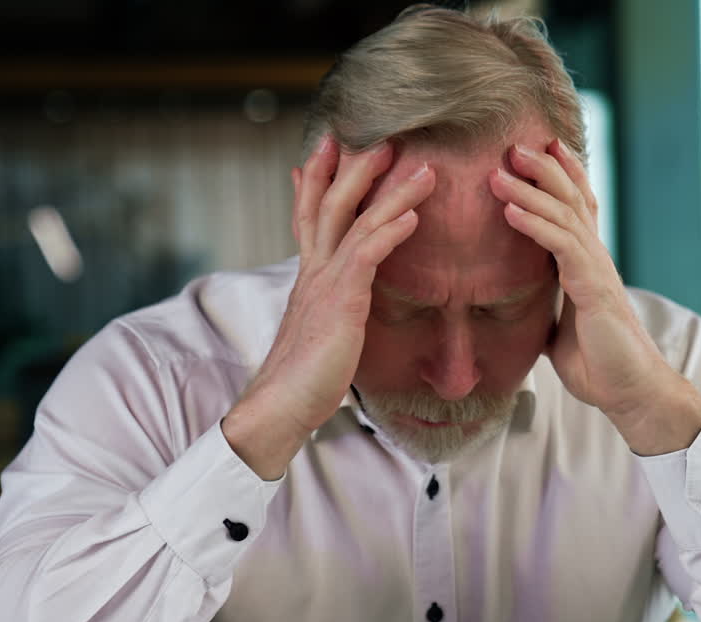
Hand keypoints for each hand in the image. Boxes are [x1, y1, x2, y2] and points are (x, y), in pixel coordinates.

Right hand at [223, 137, 435, 477]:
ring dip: (390, 191)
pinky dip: (390, 231)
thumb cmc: (303, 378)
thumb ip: (329, 307)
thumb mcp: (318, 331)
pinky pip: (366, 255)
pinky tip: (411, 216)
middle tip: (380, 135)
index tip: (331, 146)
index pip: (310, 215)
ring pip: (354, 221)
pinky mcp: (340, 303)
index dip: (319, 178)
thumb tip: (337, 300)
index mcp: (308, 277)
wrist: (280, 407)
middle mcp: (313, 272)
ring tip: (421, 168)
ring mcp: (324, 284)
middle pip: (330, 203)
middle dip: (354, 167)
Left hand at [488, 140, 700, 453]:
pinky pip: (561, 247)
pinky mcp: (594, 289)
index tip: (536, 150)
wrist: (628, 393)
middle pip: (572, 199)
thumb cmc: (599, 365)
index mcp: (587, 265)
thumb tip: (520, 310)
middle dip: (543, 168)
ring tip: (498, 171)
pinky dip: (534, 226)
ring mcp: (597, 271)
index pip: (576, 208)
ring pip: (564, 216)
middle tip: (513, 144)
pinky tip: (510, 211)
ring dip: (529, 190)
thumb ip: (546, 309)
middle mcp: (595, 259)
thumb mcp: (561, 330)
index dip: (560, 177)